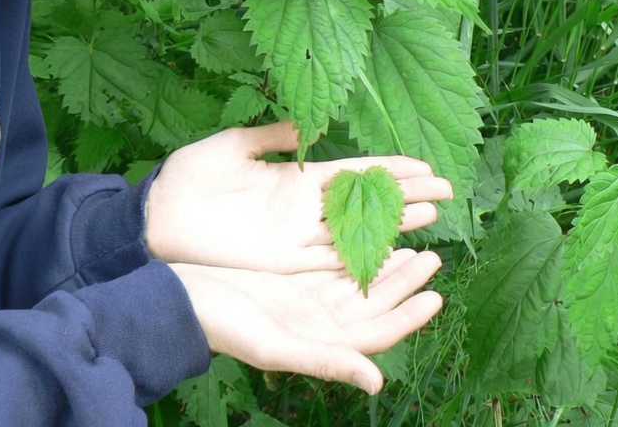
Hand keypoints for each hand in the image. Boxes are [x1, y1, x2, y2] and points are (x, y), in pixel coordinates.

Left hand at [144, 121, 452, 271]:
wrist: (154, 215)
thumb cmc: (187, 177)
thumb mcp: (232, 145)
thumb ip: (271, 136)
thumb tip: (306, 124)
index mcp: (295, 176)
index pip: (354, 171)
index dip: (389, 169)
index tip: (425, 165)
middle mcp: (302, 207)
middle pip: (366, 202)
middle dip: (406, 196)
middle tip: (447, 192)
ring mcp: (294, 236)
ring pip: (356, 231)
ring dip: (394, 226)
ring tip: (433, 218)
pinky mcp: (279, 260)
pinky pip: (328, 259)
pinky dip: (359, 256)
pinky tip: (390, 252)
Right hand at [171, 248, 442, 393]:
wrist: (181, 301)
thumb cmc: (224, 326)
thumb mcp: (276, 346)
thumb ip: (328, 362)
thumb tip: (377, 382)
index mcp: (320, 341)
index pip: (378, 332)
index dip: (409, 316)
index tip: (437, 296)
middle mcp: (319, 321)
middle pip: (374, 303)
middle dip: (405, 283)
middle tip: (432, 257)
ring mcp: (306, 299)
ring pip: (358, 282)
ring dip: (385, 265)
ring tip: (413, 243)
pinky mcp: (292, 278)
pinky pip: (334, 265)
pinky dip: (355, 252)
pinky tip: (370, 235)